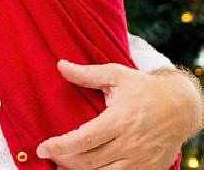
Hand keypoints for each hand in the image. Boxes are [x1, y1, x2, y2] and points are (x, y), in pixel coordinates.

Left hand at [35, 60, 202, 168]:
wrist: (182, 107)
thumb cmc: (145, 89)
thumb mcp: (117, 75)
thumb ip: (87, 74)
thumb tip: (60, 65)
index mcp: (119, 120)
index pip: (84, 139)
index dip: (61, 146)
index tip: (42, 148)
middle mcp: (130, 143)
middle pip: (90, 160)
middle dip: (65, 160)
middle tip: (50, 155)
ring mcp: (140, 159)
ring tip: (62, 165)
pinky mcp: (149, 169)